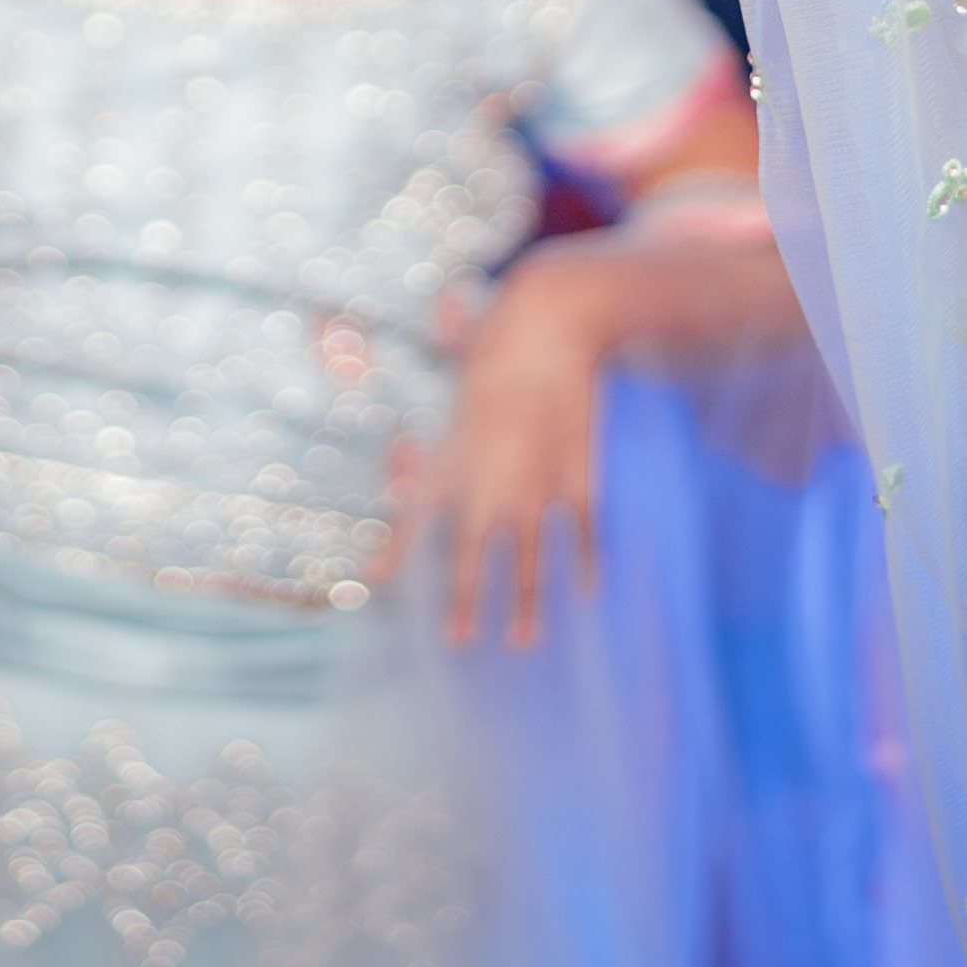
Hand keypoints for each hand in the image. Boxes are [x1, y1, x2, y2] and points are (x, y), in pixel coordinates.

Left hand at [415, 252, 610, 649]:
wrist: (552, 324)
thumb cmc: (494, 342)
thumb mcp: (447, 384)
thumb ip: (433, 420)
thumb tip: (400, 448)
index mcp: (451, 456)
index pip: (415, 518)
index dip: (395, 554)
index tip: (378, 587)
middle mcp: (491, 482)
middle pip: (475, 559)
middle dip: (467, 603)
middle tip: (461, 641)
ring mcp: (538, 485)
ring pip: (531, 560)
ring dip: (528, 603)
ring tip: (526, 640)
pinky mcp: (579, 475)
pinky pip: (582, 532)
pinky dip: (586, 562)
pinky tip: (588, 590)